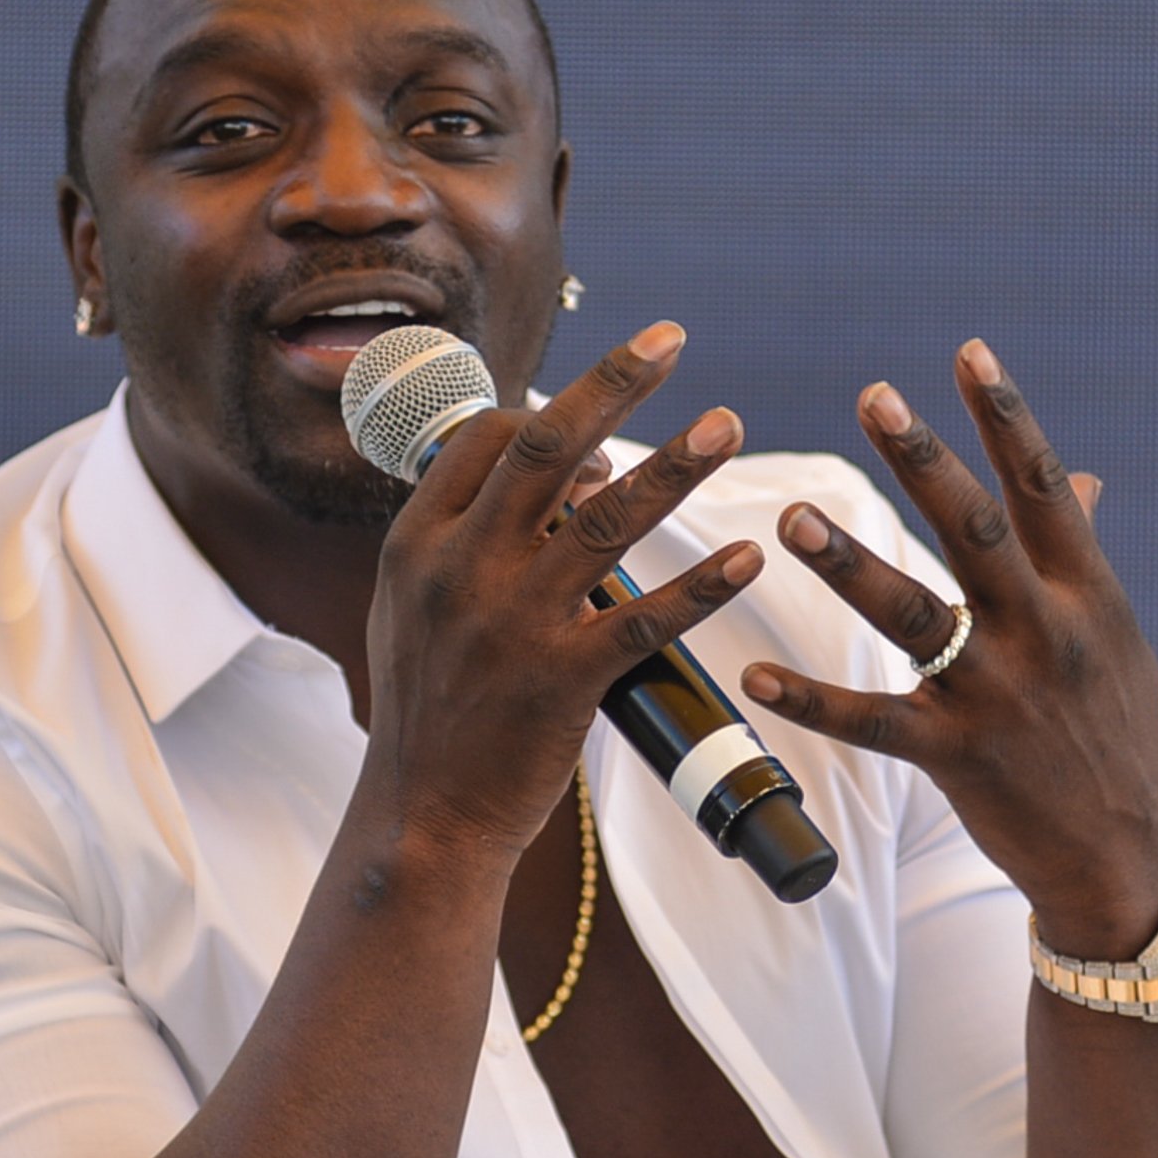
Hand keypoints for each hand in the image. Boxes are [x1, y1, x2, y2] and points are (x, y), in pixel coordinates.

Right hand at [362, 321, 763, 862]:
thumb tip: (558, 477)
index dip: (548, 413)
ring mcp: (512, 623)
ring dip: (675, 466)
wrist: (422, 818)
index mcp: (417, 544)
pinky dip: (701, 584)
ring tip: (728, 424)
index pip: (486, 440)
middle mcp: (461, 569)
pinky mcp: (561, 681)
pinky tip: (745, 557)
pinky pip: (645, 618)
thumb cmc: (429, 711)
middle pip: (548, 449)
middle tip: (672, 339)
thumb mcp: (412, 610)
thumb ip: (467, 539)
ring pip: (606, 521)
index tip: (604, 414)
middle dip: (613, 384)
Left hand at [740, 339, 1157, 958]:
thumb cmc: (1119, 738)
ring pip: (913, 616)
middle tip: (873, 395)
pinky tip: (755, 675)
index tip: (967, 353)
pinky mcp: (956, 757)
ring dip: (847, 564)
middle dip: (922, 460)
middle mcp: (1045, 634)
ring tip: (790, 519)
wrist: (1128, 861)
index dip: (1005, 418)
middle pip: (975, 530)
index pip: (1043, 488)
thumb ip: (1085, 556)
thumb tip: (1084, 479)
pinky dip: (811, 700)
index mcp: (1087, 596)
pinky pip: (872, 722)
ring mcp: (998, 696)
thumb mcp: (1117, 642)